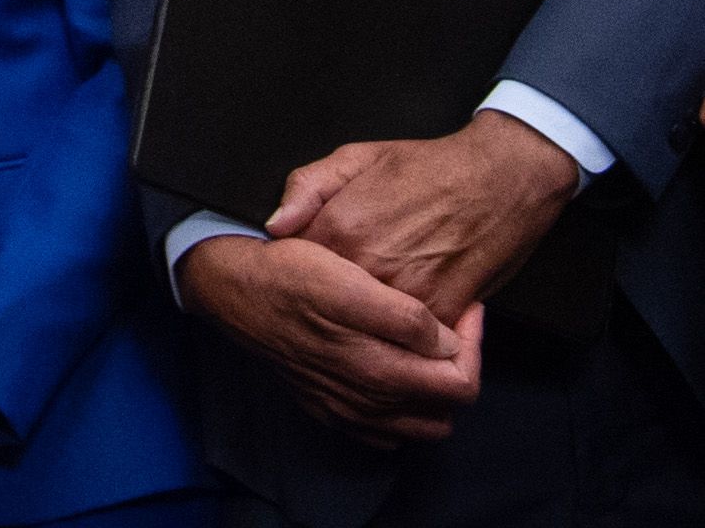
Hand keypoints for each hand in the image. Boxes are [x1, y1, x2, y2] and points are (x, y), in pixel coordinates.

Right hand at [180, 231, 482, 443]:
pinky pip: (384, 431)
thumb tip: (448, 344)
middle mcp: (369, 403)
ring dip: (433, 392)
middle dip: (459, 366)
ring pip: (420, 424)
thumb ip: (407, 319)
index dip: (474, 343)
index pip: (464, 383)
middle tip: (449, 325)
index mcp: (381, 372)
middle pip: (448, 408)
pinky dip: (399, 410)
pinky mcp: (328, 410)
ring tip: (424, 350)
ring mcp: (348, 412)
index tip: (465, 307)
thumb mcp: (349, 281)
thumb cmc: (291, 276)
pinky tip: (390, 374)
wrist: (234, 289)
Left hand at [272, 111, 579, 319]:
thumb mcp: (356, 157)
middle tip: (339, 285)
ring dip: (364, 316)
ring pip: (367, 321)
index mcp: (340, 226)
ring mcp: (408, 292)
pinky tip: (401, 311)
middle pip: (329, 298)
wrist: (502, 179)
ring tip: (373, 297)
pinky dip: (404, 328)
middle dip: (328, 296)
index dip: (300, 265)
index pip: (295, 264)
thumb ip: (307, 187)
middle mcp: (369, 264)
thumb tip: (275, 226)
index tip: (306, 265)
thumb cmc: (428, 166)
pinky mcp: (444, 311)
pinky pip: (410, 335)